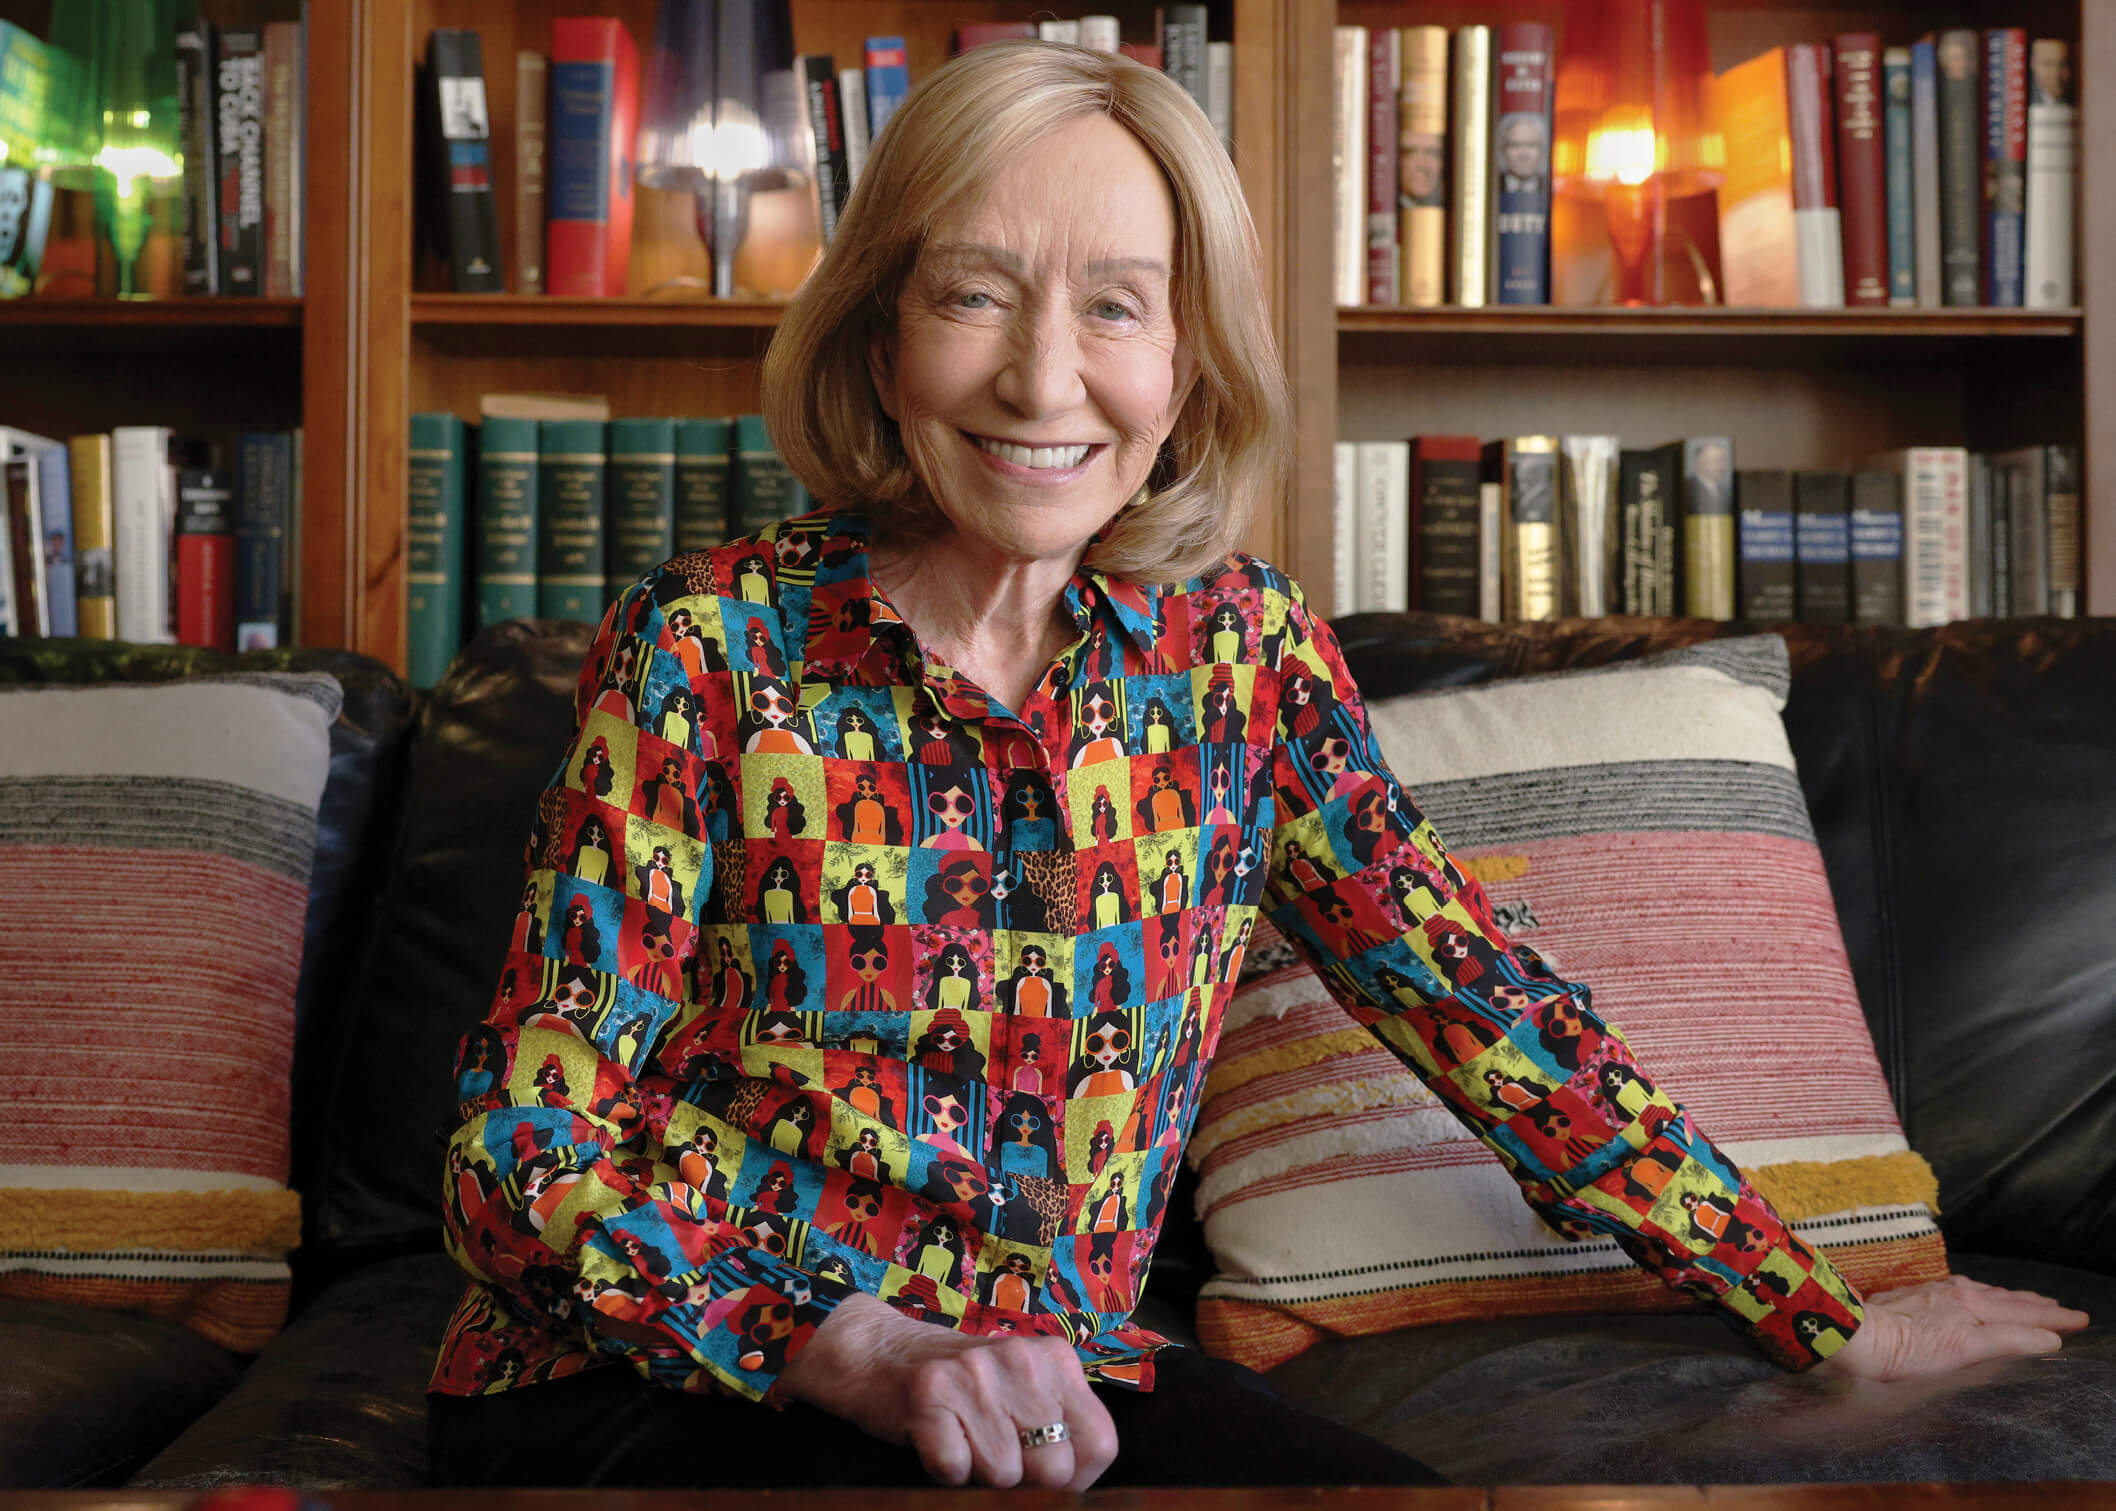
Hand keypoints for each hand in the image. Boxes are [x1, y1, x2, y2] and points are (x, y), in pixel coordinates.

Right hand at [774, 1291, 1118, 1488]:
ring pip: (1003, 1475)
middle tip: (996, 1457)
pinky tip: (938, 1439)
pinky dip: (944, 1470)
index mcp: (1057, 1361)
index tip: (1047, 1480)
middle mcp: (1022, 1361)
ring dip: (980, 1475)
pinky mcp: (930, 1394)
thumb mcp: (1025, 1390)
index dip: (1078, 1480)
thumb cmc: (966, 1385)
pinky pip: (954, 1468)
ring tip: (965, 1439)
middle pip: (1054, 1469)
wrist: (881, 1352)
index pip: (1100, 1444)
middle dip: (1026, 1483)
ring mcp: (975, 1375)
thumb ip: (1060, 1426)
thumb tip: (1075, 1492)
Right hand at [1814, 1275, 2089, 1380]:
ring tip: (2068, 1317)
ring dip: (2044, 1313)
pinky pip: (2010, 1339)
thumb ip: (1919, 1307)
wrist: (1857, 1333)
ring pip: (2016, 1312)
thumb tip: (1924, 1313)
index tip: (2035, 1300)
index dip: (2012, 1298)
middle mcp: (1957, 1298)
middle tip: (2063, 1307)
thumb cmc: (1868, 1325)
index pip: (1986, 1295)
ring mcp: (1965, 1318)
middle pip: (2008, 1300)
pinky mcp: (1967, 1342)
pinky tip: (2055, 1342)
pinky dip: (2035, 1338)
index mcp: (1940, 1293)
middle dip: (2037, 1304)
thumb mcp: (1897, 1308)